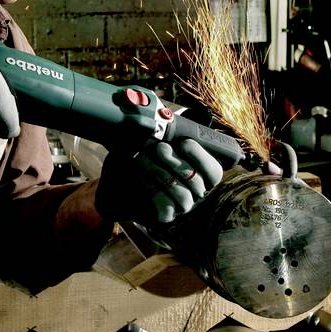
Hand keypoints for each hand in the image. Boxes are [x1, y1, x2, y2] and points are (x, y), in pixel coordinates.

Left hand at [95, 138, 223, 225]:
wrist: (116, 179)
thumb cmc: (140, 156)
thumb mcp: (154, 140)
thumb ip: (169, 131)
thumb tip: (176, 116)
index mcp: (200, 173)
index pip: (214, 172)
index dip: (202, 157)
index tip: (184, 142)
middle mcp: (195, 192)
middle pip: (197, 182)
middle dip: (177, 163)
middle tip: (159, 148)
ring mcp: (182, 206)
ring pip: (183, 195)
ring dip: (162, 174)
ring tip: (143, 159)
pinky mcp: (166, 216)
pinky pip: (167, 206)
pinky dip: (153, 189)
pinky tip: (141, 175)